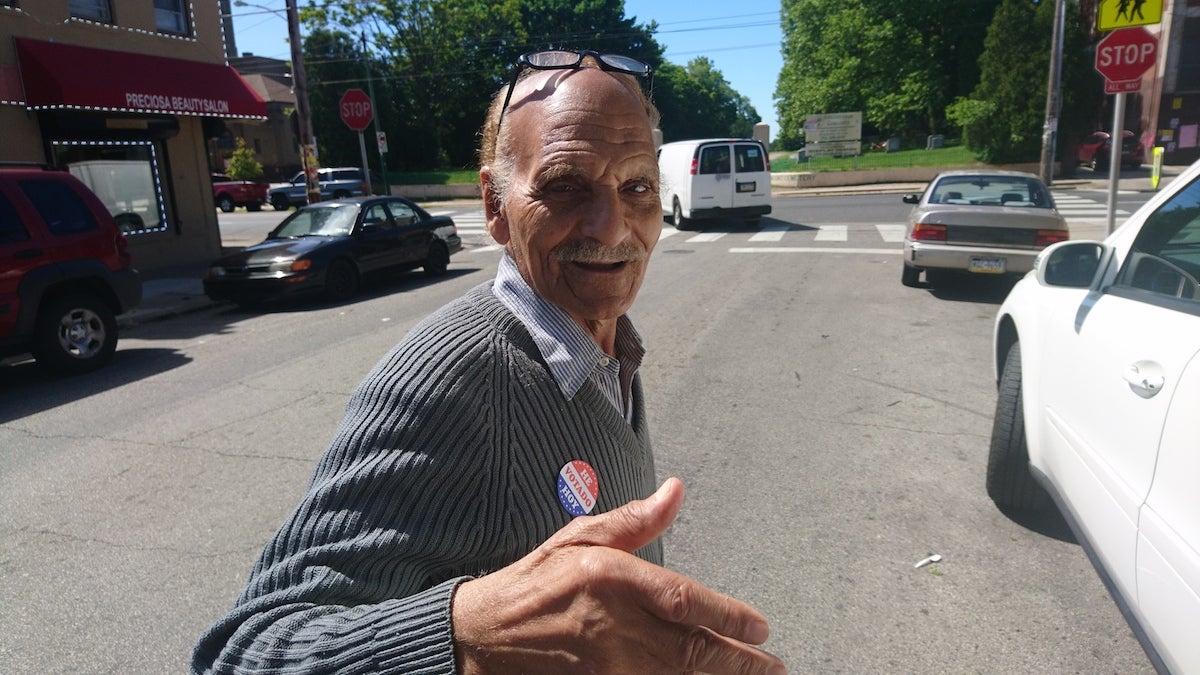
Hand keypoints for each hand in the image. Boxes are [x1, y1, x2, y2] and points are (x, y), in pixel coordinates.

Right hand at [451, 477, 785, 673]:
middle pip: (692, 650)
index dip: (728, 616)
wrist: (480, 636)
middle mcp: (612, 625)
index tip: (760, 626)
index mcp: (610, 578)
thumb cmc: (532, 585)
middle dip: (740, 661)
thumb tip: (675, 491)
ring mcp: (605, 666)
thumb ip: (633, 520)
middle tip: (773, 666)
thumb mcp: (578, 538)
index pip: (684, 600)